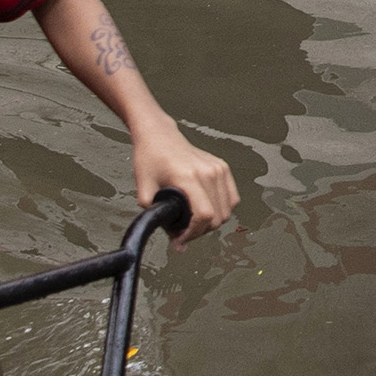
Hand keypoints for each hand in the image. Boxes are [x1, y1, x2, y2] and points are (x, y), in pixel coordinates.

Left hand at [134, 119, 237, 243]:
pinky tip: (207, 211)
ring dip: (212, 223)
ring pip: (227, 210)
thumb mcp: (144, 189)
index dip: (193, 233)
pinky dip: (222, 210)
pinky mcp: (223, 168)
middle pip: (218, 216)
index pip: (205, 214)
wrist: (159, 135)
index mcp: (188, 177)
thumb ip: (154, 214)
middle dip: (200, 232)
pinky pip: (231, 198)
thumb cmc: (150, 157)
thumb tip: (171, 234)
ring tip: (194, 224)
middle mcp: (208, 172)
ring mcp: (218, 169)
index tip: (180, 240)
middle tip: (183, 234)